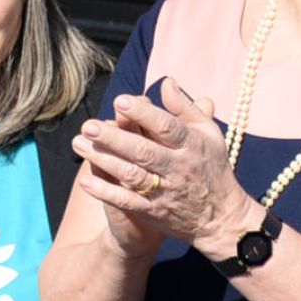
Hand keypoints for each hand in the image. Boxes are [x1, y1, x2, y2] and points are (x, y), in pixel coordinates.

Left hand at [70, 83, 253, 258]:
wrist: (222, 218)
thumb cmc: (212, 167)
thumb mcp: (209, 134)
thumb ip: (186, 108)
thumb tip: (166, 82)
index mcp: (191, 145)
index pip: (167, 127)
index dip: (144, 115)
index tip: (120, 101)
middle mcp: (177, 168)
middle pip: (144, 151)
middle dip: (114, 139)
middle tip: (88, 125)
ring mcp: (165, 191)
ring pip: (131, 175)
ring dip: (104, 160)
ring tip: (79, 144)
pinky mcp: (154, 212)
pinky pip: (128, 202)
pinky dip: (106, 192)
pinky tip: (85, 180)